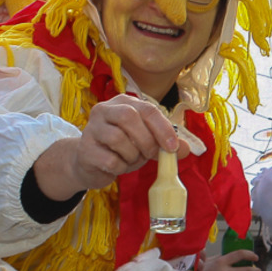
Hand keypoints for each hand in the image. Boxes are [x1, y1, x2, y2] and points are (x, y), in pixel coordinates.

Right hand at [34, 93, 199, 199]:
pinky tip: (117, 166)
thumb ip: (166, 144)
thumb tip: (186, 149)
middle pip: (128, 118)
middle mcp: (104, 110)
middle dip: (146, 140)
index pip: (147, 109)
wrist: (90, 164)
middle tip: (150, 155)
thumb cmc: (122, 149)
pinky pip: (110, 160)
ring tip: (130, 159)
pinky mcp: (85, 149)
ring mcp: (91, 128)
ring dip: (132, 155)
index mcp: (123, 103)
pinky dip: (120, 167)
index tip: (172, 147)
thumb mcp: (146, 143)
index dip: (162, 128)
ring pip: (118, 139)